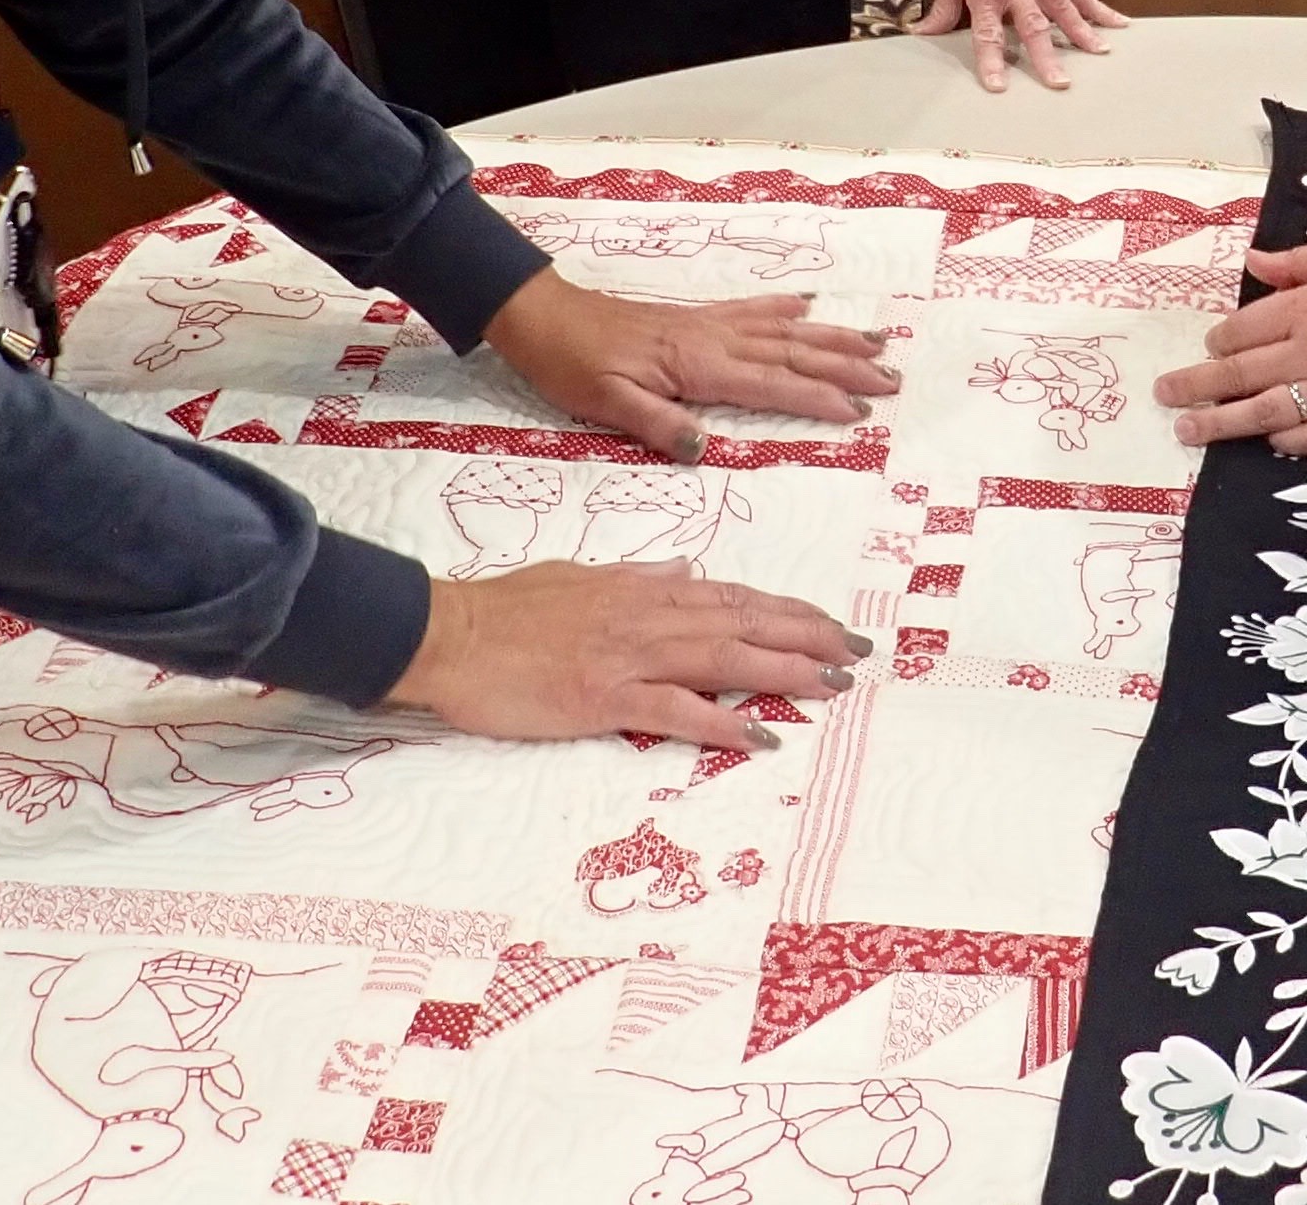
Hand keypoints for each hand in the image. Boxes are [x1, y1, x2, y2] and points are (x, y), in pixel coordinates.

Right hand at [391, 565, 866, 749]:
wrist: (449, 633)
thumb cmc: (507, 609)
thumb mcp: (580, 576)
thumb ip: (637, 577)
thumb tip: (684, 571)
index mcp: (642, 589)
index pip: (731, 597)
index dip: (785, 611)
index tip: (829, 624)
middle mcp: (647, 616)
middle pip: (743, 624)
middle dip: (805, 638)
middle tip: (857, 653)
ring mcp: (628, 656)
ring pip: (724, 659)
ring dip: (784, 672)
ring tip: (832, 684)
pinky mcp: (605, 697)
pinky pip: (676, 711)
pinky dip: (723, 723)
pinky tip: (762, 736)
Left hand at [482, 269, 901, 462]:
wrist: (545, 317)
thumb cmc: (572, 366)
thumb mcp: (605, 404)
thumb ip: (657, 425)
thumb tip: (706, 448)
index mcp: (697, 367)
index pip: (770, 385)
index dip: (817, 397)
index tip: (860, 410)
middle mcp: (713, 341)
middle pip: (793, 353)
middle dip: (847, 366)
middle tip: (894, 379)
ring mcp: (709, 326)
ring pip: (784, 331)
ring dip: (832, 337)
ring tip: (877, 342)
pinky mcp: (696, 319)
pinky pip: (753, 311)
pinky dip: (786, 309)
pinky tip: (810, 306)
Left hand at [913, 0, 1126, 90]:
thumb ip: (943, 3)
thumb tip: (926, 32)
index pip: (988, 31)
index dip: (992, 61)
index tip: (998, 86)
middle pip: (1033, 25)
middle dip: (1046, 56)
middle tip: (1060, 83)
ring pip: (1063, 6)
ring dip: (1082, 31)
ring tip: (1101, 53)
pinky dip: (1094, 4)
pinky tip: (1114, 21)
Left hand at [1158, 236, 1306, 455]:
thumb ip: (1302, 263)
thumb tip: (1254, 263)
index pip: (1245, 328)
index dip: (1220, 339)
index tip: (1210, 345)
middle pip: (1240, 374)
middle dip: (1196, 387)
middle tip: (1165, 396)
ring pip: (1266, 412)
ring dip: (1223, 424)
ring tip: (1189, 432)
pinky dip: (1288, 441)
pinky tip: (1269, 441)